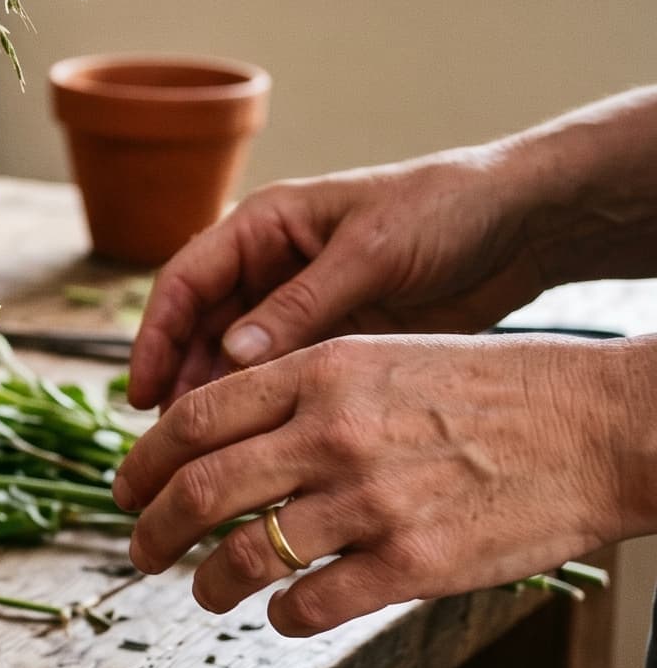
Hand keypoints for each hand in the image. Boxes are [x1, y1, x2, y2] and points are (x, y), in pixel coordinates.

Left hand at [113, 334, 655, 636]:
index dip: (143, 461)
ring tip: (204, 592)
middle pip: (199, 489)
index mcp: (319, 370)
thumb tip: (224, 435)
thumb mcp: (383, 357)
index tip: (125, 488)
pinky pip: (312, 603)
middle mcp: (331, 431)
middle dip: (152, 529)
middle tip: (138, 551)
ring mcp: (370, 500)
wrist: (599, 426)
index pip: (193, 419)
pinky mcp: (413, 563)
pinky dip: (282, 617)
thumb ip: (303, 391)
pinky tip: (283, 616)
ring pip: (245, 554)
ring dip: (209, 583)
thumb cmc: (494, 390)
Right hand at [127, 148, 547, 409]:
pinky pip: (284, 377)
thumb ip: (300, 305)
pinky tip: (257, 449)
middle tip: (166, 443)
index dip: (157, 336)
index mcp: (264, 226)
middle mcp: (271, 265)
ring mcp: (302, 304)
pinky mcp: (337, 337)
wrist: (524, 223)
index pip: (186, 281)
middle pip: (202, 328)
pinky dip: (265, 410)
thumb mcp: (369, 253)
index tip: (144, 391)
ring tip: (203, 456)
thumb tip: (233, 358)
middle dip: (180, 381)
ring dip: (218, 401)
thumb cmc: (444, 210)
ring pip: (238, 359)